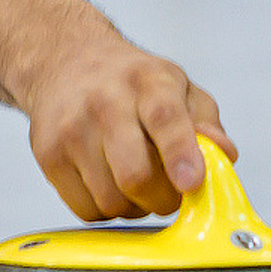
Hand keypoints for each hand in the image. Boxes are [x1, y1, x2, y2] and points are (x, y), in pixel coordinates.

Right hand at [23, 29, 236, 220]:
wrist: (65, 61)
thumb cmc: (131, 82)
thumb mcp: (178, 87)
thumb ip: (205, 123)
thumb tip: (223, 155)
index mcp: (147, 81)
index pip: (164, 118)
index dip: (180, 154)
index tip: (192, 183)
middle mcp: (105, 102)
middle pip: (135, 175)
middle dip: (163, 199)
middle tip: (170, 193)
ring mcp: (71, 129)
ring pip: (111, 200)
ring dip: (134, 206)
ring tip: (135, 181)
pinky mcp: (46, 154)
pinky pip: (85, 210)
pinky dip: (104, 209)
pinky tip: (108, 182)